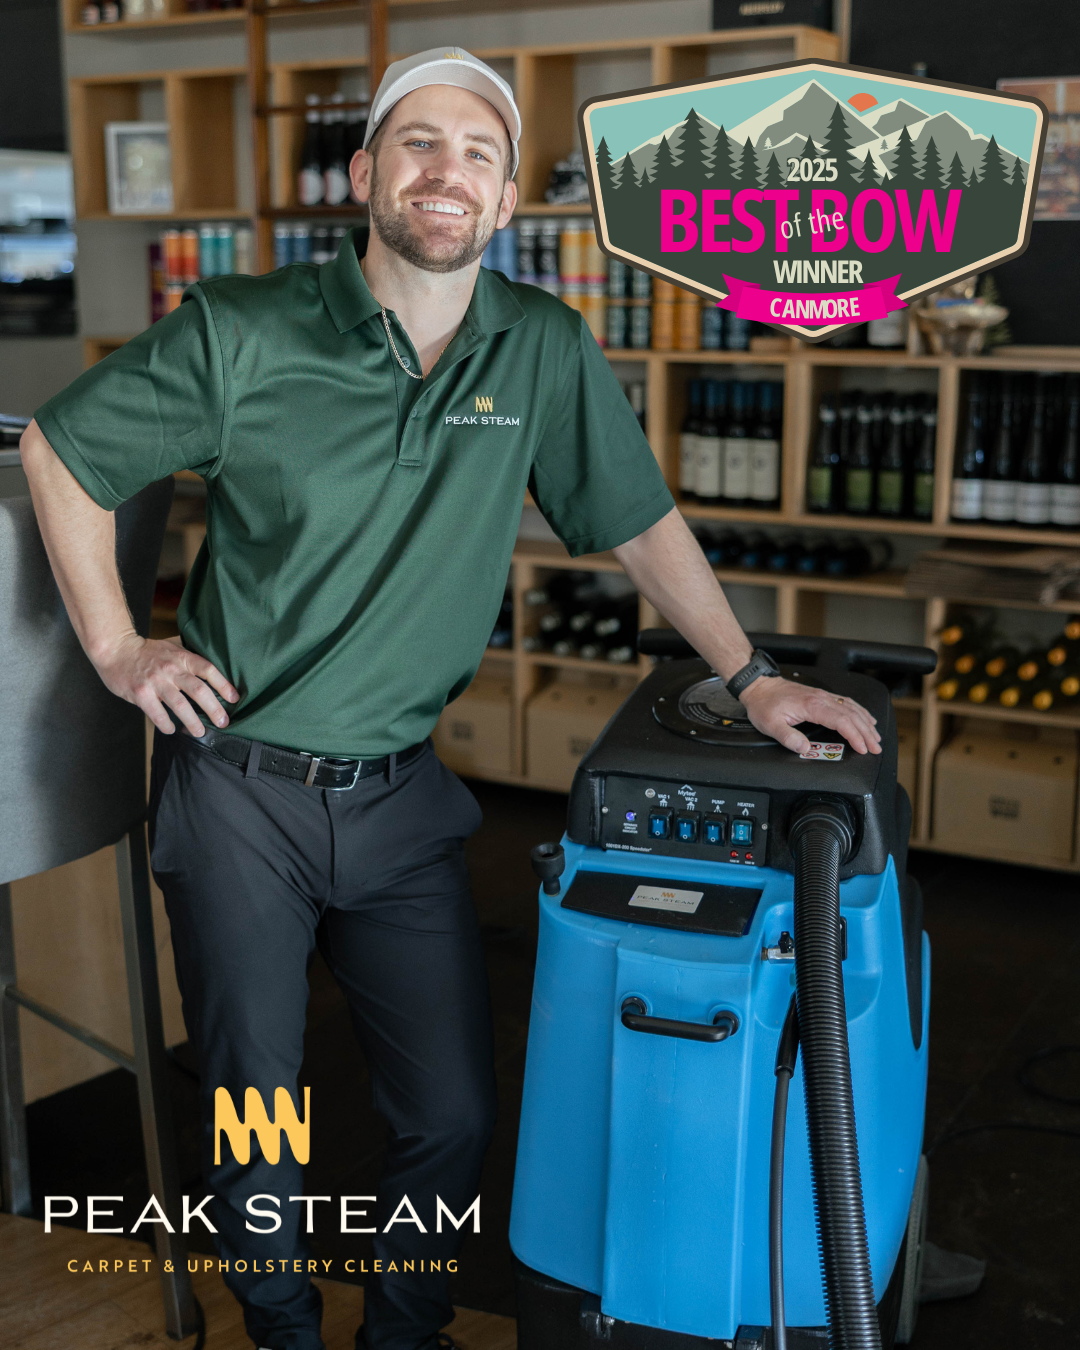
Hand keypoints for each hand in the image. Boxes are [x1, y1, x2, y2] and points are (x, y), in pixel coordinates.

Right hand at [92, 632, 239, 736]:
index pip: (208, 670)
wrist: (115, 649)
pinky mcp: (140, 693)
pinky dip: (166, 725)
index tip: (234, 699)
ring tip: (200, 732)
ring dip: (193, 722)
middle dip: (214, 709)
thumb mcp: (171, 647)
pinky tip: (172, 730)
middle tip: (223, 722)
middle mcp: (170, 669)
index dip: (223, 685)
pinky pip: (157, 714)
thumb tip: (213, 667)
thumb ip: (188, 657)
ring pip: (180, 705)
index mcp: (181, 657)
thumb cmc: (146, 651)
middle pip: (198, 690)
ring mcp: (155, 681)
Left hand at [738, 675, 880, 755]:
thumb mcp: (770, 725)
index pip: (842, 722)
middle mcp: (822, 698)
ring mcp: (823, 696)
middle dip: (866, 733)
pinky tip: (866, 718)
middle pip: (852, 716)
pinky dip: (860, 711)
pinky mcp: (822, 696)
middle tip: (876, 748)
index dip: (855, 736)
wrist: (759, 686)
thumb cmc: (764, 704)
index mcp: (812, 706)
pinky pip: (847, 703)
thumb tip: (805, 747)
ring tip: (876, 737)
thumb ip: (788, 737)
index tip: (863, 748)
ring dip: (866, 723)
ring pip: (852, 708)